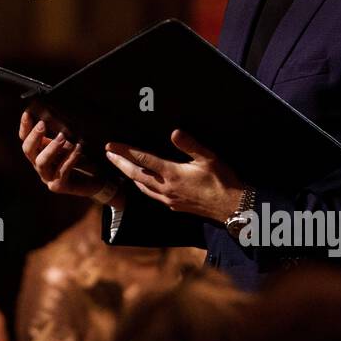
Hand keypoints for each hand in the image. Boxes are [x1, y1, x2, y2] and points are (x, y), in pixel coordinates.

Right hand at [18, 109, 109, 198]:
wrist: (95, 179)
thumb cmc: (81, 157)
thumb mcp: (69, 143)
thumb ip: (59, 133)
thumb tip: (55, 113)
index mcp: (39, 153)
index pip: (25, 139)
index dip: (24, 127)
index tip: (27, 113)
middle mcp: (40, 165)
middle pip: (28, 151)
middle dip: (34, 136)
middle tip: (42, 124)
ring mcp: (48, 177)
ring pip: (41, 162)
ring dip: (51, 147)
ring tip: (62, 136)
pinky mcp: (59, 186)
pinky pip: (62, 171)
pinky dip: (70, 158)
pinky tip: (78, 148)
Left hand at [104, 130, 244, 221]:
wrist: (232, 208)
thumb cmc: (222, 181)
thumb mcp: (208, 158)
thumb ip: (190, 145)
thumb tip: (174, 132)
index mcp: (172, 174)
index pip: (142, 159)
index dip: (125, 151)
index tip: (110, 145)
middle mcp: (166, 188)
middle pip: (135, 175)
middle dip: (120, 164)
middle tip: (108, 155)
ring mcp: (169, 200)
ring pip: (142, 187)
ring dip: (129, 176)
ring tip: (121, 167)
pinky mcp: (174, 207)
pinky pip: (152, 195)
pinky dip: (143, 187)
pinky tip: (144, 184)